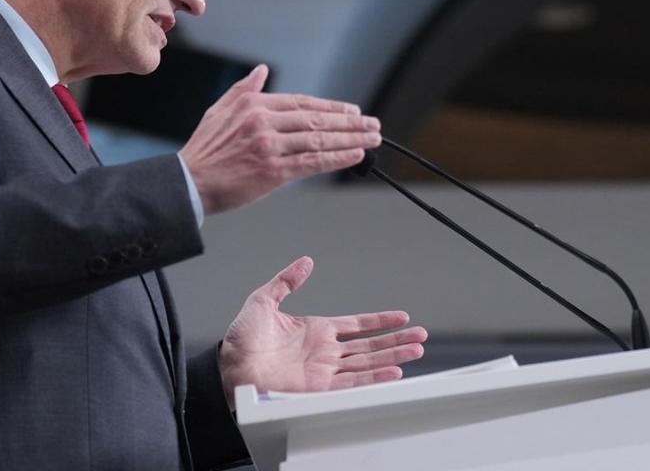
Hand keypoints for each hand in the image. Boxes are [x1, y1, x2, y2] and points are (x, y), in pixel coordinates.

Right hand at [179, 65, 379, 215]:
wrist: (188, 183)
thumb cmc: (204, 150)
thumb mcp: (219, 110)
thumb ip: (244, 89)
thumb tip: (261, 70)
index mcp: (254, 104)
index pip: (303, 103)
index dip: (331, 107)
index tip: (353, 111)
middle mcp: (264, 121)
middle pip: (317, 119)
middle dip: (349, 123)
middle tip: (372, 125)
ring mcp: (270, 146)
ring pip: (319, 140)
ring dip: (351, 140)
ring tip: (372, 139)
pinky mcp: (273, 171)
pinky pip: (313, 162)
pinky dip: (336, 158)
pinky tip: (355, 156)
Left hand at [219, 256, 425, 394]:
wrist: (228, 367)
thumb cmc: (241, 340)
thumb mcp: (263, 300)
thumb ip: (287, 281)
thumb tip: (305, 262)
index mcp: (316, 330)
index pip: (357, 325)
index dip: (379, 321)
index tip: (402, 317)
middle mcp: (324, 352)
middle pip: (370, 345)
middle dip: (396, 341)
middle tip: (420, 336)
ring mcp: (324, 370)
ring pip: (367, 363)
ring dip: (392, 357)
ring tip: (416, 351)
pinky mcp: (319, 388)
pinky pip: (352, 383)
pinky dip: (374, 379)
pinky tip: (392, 373)